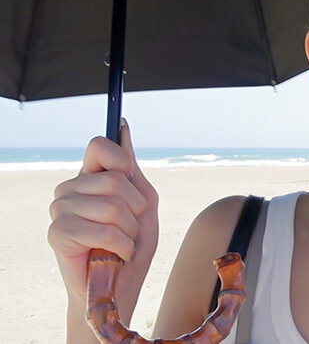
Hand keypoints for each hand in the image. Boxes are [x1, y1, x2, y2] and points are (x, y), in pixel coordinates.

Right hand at [48, 119, 158, 322]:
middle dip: (136, 208)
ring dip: (130, 231)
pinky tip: (115, 255)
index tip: (129, 181)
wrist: (118, 287)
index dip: (121, 161)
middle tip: (129, 228)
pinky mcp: (58, 233)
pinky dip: (122, 246)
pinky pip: (104, 230)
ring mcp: (60, 209)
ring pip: (113, 206)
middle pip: (115, 179)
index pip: (99, 145)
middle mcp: (70, 188)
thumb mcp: (144, 203)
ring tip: (121, 243)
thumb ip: (132, 169)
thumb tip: (123, 126)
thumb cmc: (131, 245)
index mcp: (89, 177)